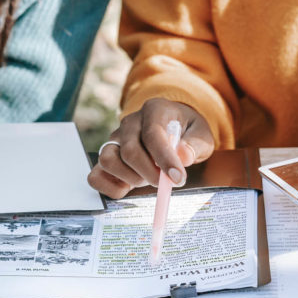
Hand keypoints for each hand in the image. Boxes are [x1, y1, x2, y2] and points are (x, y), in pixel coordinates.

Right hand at [87, 98, 214, 198]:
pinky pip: (96, 175)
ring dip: (130, 178)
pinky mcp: (107, 157)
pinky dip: (110, 187)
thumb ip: (194, 145)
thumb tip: (183, 157)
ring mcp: (115, 139)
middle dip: (149, 173)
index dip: (165, 159)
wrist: (174, 127)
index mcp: (154, 110)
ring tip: (147, 179)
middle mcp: (130, 122)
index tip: (178, 179)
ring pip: (107, 160)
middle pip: (129, 151)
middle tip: (165, 183)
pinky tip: (129, 187)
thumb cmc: (187, 131)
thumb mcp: (201, 134)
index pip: (153, 134)